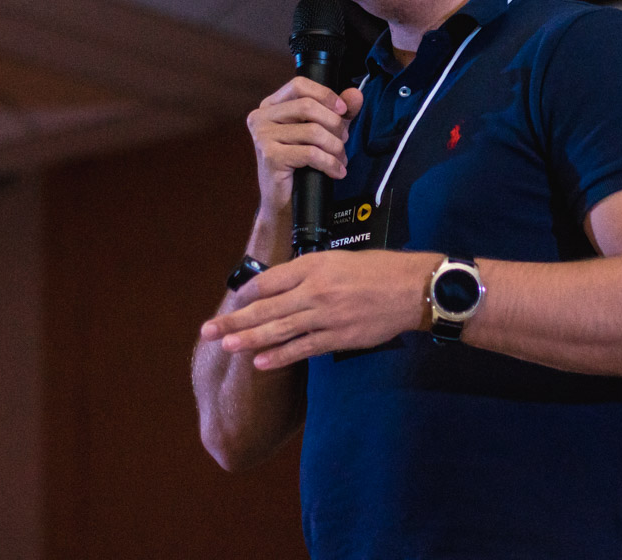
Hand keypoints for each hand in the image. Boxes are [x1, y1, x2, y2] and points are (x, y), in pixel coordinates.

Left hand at [199, 249, 441, 369]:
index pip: (269, 280)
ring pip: (278, 329)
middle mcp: (315, 290)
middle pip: (265, 307)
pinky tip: (259, 363)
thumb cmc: (379, 269)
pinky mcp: (338, 337)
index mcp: (314, 265)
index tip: (233, 301)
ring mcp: (326, 316)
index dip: (247, 292)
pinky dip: (280, 356)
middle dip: (233, 320)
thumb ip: (311, 271)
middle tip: (208, 331)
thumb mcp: (340, 258)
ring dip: (248, 339)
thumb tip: (282, 286)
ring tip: (225, 346)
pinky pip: (303, 349)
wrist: (413, 288)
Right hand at [247, 77, 363, 225]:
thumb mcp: (323, 132)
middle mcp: (261, 117)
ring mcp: (263, 137)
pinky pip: (310, 153)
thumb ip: (339, 112)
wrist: (285, 203)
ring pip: (313, 131)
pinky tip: (336, 171)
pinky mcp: (270, 157)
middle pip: (308, 106)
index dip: (325, 94)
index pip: (299, 85)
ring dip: (335, 147)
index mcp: (270, 106)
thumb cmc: (302, 165)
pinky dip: (330, 163)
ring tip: (340, 159)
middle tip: (344, 141)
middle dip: (335, 124)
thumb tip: (356, 94)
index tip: (343, 110)